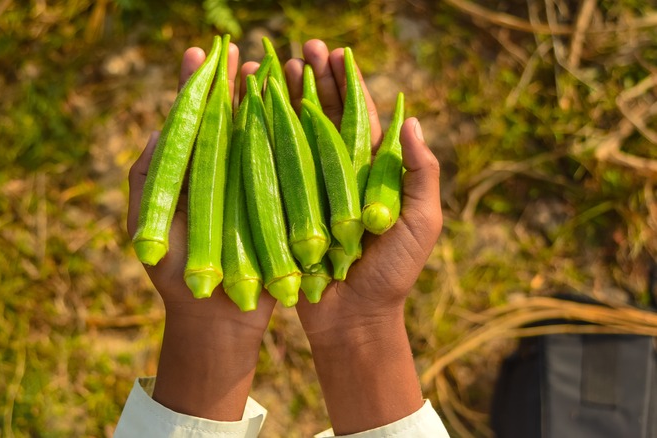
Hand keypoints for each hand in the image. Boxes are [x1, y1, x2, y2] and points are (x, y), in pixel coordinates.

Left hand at [126, 43, 275, 420]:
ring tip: (269, 67)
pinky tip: (297, 106)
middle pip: (229, 119)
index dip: (197, 85)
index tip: (200, 53)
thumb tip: (161, 129)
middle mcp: (222, 173)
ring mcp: (252, 187)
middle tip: (238, 50)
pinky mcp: (280, 205)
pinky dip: (293, 136)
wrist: (216, 316)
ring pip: (260, 135)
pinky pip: (287, 166)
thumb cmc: (176, 273)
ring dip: (265, 99)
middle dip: (233, 82)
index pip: (193, 118)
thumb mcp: (147, 224)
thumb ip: (148, 177)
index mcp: (191, 172)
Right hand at [284, 40, 442, 433]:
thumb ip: (420, 176)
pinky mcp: (284, 210)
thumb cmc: (392, 274)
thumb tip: (413, 121)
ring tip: (272, 70)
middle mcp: (339, 174)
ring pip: (295, 137)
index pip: (358, 116)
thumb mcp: (420, 224)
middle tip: (298, 49)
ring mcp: (309, 191)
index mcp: (372, 172)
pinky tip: (249, 116)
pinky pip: (273, 170)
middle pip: (324, 117)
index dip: (347, 83)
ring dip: (284, 102)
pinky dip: (262, 141)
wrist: (353, 320)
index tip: (333, 50)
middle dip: (312, 81)